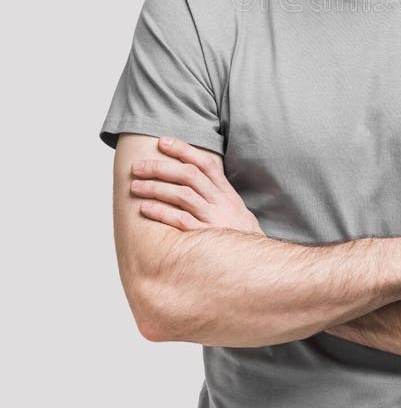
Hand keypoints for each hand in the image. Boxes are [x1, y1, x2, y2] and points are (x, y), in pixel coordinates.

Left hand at [130, 136, 264, 235]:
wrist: (258, 265)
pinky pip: (181, 220)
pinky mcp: (206, 238)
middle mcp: (222, 203)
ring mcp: (215, 220)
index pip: (205, 163)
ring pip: (182, 195)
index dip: (183, 150)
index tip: (162, 142)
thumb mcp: (235, 212)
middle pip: (189, 175)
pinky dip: (161, 212)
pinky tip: (145, 209)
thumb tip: (193, 180)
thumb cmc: (240, 239)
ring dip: (156, 188)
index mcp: (228, 194)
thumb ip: (217, 196)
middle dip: (160, 168)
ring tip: (135, 186)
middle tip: (137, 167)